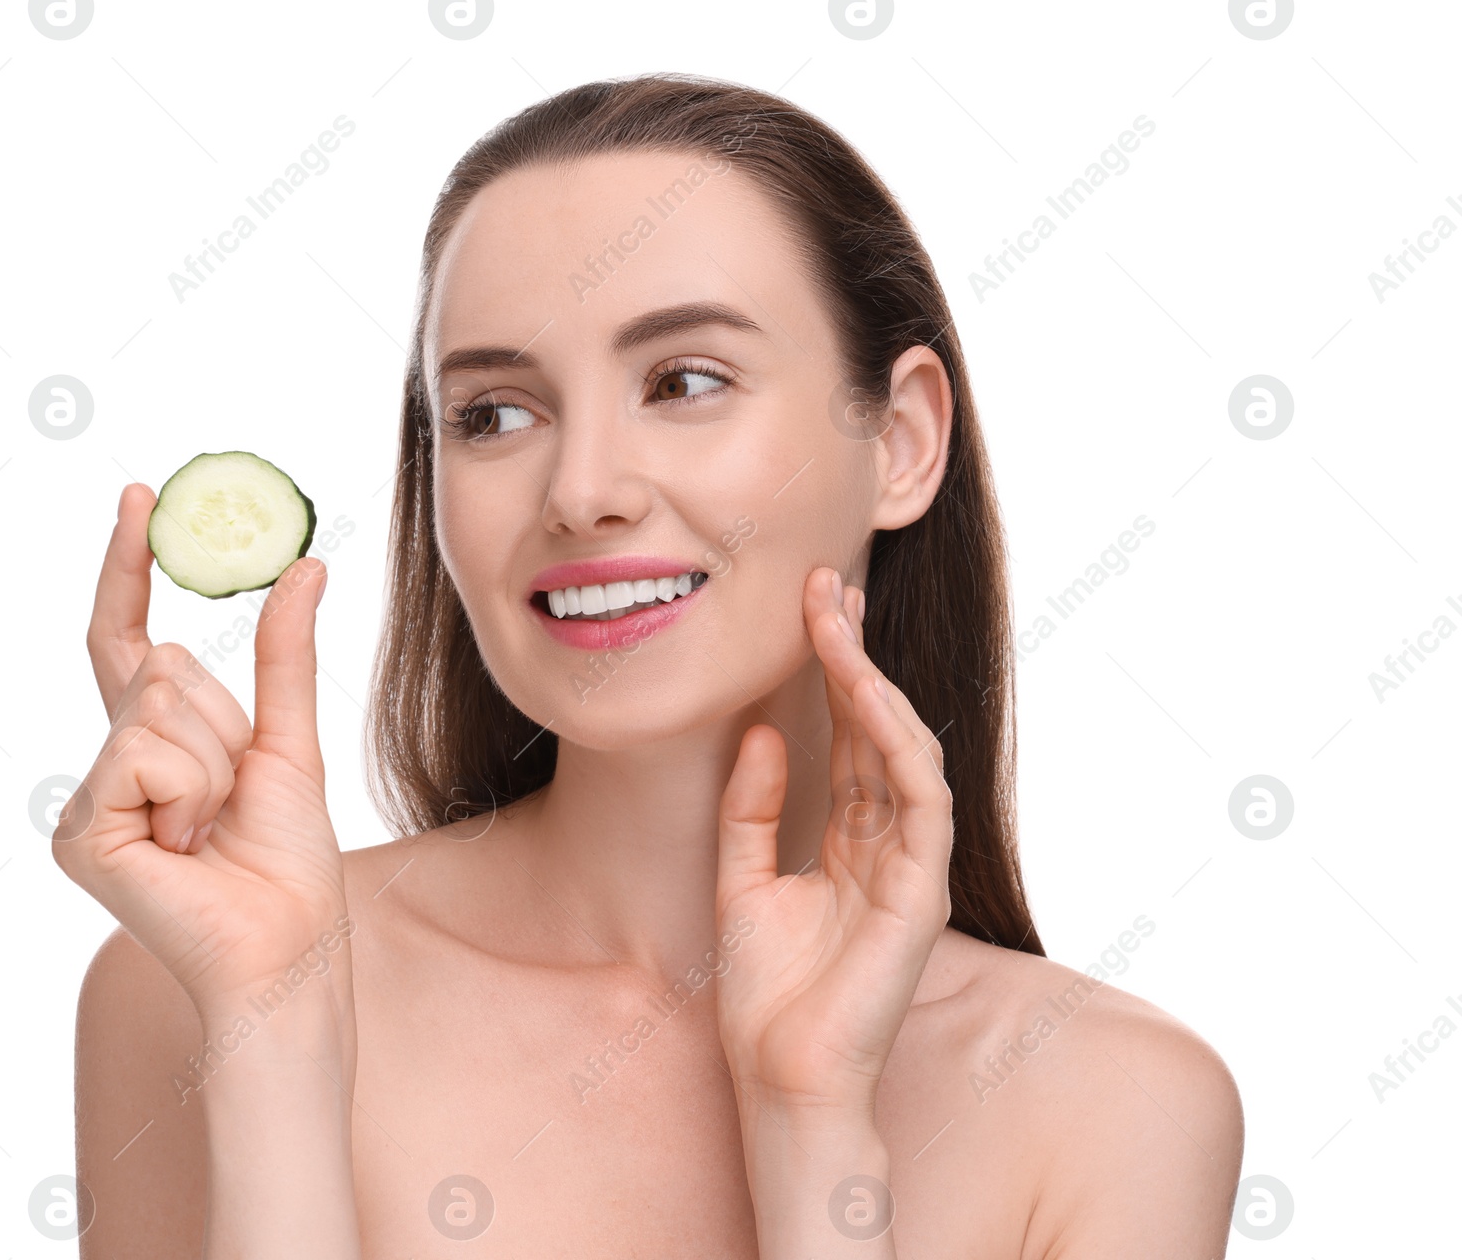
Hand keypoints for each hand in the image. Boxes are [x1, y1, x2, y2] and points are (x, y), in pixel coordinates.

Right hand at [53, 484, 351, 1024]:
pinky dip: (190, 792)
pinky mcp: (82, 832)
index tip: (141, 497)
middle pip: (163, 666)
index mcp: (159, 740)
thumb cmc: (289, 858)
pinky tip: (188, 848)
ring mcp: (92, 799)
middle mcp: (114, 763)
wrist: (288, 943)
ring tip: (213, 829)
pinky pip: (144, 754)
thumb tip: (305, 566)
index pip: (130, 637)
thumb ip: (285, 656)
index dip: (129, 567)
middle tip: (234, 795)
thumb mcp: (292, 740)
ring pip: (158, 706)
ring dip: (214, 763)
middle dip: (225, 721)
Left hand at [715, 567, 952, 1117]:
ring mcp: (912, 865)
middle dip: (853, 654)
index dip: (831, 670)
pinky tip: (869, 696)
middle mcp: (888, 843)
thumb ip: (752, 808)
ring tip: (836, 622)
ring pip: (905, 750)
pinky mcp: (924, 891)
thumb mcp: (740, 881)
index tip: (807, 605)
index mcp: (851, 841)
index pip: (849, 737)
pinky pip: (922, 801)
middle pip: (879, 729)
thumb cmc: (766, 995)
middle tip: (826, 585)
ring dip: (873, 682)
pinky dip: (899, 743)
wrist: (782, 1078)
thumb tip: (763, 729)